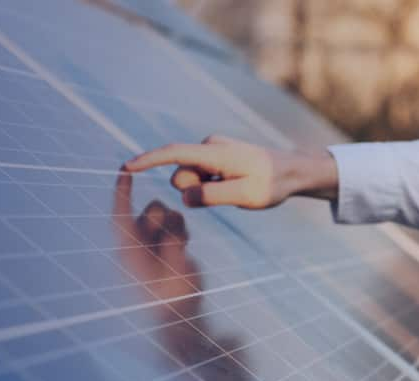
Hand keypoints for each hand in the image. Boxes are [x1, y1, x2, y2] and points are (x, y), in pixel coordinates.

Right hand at [123, 134, 337, 208]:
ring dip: (205, 190)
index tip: (126, 167)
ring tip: (236, 189)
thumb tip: (185, 195)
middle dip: (194, 191)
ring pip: (191, 179)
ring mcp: (212, 151)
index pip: (175, 154)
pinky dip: (210, 187)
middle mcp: (210, 146)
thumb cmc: (273, 184)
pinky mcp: (215, 158)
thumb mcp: (247, 196)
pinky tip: (234, 186)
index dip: (149, 161)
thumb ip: (213, 196)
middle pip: (181, 175)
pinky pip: (200, 178)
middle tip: (230, 194)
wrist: (292, 171)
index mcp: (217, 153)